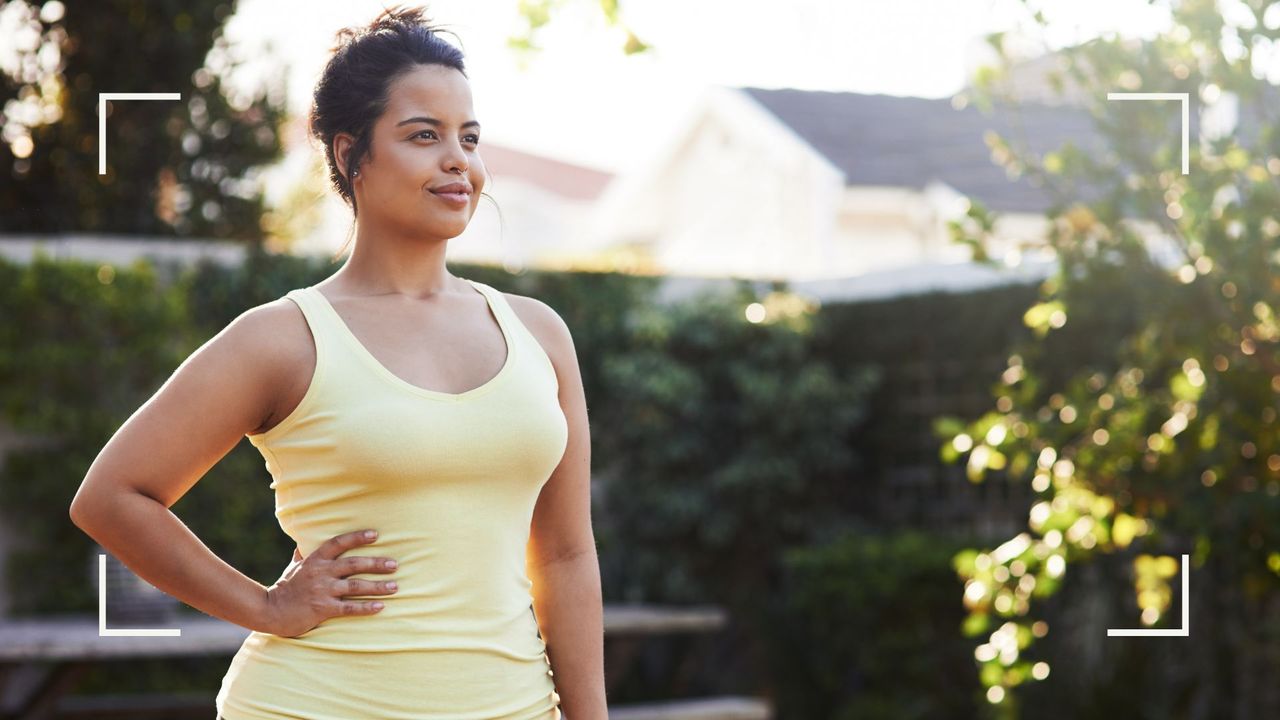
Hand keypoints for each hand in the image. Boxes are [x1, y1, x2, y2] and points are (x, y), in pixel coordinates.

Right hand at [263, 529, 398, 637]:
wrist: (270, 611)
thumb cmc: (285, 588)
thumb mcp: (294, 567)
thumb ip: (304, 554)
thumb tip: (304, 541)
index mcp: (315, 559)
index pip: (338, 543)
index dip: (357, 537)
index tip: (375, 535)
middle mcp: (320, 573)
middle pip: (353, 564)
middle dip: (376, 564)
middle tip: (394, 564)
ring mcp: (322, 591)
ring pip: (355, 586)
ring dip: (377, 587)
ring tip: (395, 586)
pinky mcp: (323, 609)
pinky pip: (349, 608)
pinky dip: (366, 607)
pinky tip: (380, 607)